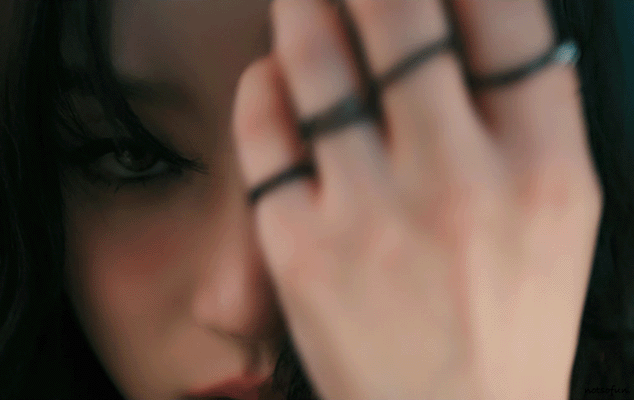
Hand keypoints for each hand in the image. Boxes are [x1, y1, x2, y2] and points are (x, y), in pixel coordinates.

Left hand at [231, 1, 602, 398]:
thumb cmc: (506, 321)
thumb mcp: (558, 217)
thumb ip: (529, 120)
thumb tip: (476, 25)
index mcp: (543, 169)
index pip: (503, 18)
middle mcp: (458, 181)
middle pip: (402, 18)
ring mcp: (370, 213)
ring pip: (318, 62)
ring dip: (302, 9)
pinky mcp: (298, 245)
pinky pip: (263, 129)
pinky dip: (262, 87)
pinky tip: (274, 79)